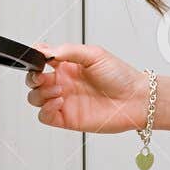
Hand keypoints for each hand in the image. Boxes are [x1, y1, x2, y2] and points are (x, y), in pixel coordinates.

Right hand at [23, 43, 147, 133]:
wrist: (136, 99)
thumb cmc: (120, 76)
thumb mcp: (94, 54)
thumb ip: (68, 51)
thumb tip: (46, 51)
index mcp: (66, 66)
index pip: (40, 61)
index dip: (34, 59)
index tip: (38, 59)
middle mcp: (62, 83)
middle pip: (33, 80)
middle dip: (33, 78)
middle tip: (43, 76)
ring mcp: (63, 101)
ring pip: (35, 98)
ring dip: (41, 93)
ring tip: (59, 90)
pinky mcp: (67, 118)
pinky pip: (44, 116)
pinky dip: (46, 109)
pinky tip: (59, 101)